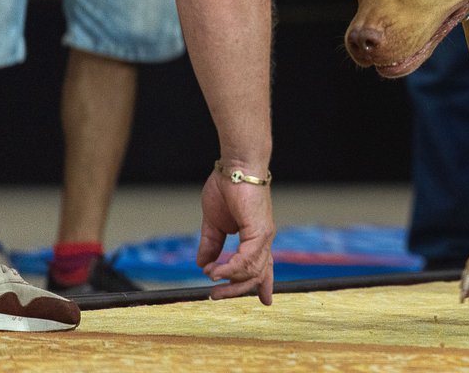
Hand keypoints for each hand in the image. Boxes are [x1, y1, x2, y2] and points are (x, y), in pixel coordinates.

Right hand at [197, 167, 275, 304]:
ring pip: (253, 271)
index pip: (263, 266)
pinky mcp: (259, 230)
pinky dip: (231, 268)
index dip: (264, 285)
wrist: (235, 167)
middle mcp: (264, 239)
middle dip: (237, 290)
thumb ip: (210, 244)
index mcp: (256, 238)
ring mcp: (264, 236)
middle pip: (257, 275)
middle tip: (215, 296)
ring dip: (230, 280)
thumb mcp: (213, 223)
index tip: (265, 301)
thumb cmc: (227, 187)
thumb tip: (203, 264)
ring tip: (211, 278)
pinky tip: (217, 271)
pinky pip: (248, 259)